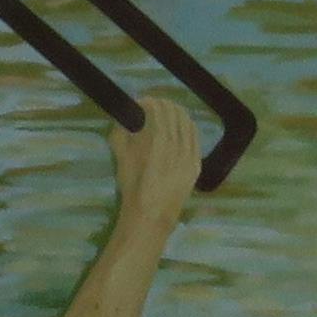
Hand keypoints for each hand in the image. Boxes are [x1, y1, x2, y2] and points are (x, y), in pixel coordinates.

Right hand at [109, 92, 206, 227]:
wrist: (151, 215)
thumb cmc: (133, 187)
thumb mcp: (120, 158)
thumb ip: (120, 134)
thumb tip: (123, 117)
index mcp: (158, 143)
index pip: (158, 111)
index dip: (150, 102)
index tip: (142, 101)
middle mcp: (178, 147)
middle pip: (174, 114)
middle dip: (163, 104)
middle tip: (152, 104)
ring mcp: (190, 156)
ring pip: (187, 124)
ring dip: (176, 113)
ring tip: (166, 111)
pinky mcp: (196, 165)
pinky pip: (195, 138)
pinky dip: (188, 126)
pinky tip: (181, 124)